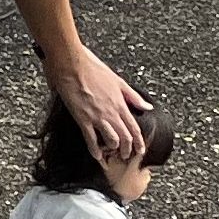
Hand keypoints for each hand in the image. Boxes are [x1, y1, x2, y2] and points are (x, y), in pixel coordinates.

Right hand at [53, 48, 149, 162]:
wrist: (71, 62)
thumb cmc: (90, 66)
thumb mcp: (117, 80)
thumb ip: (132, 96)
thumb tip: (147, 106)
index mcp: (120, 103)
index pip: (134, 128)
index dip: (139, 142)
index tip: (140, 150)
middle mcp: (111, 112)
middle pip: (125, 137)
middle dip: (127, 150)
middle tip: (126, 156)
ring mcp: (97, 116)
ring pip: (112, 140)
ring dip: (113, 150)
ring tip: (112, 156)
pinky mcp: (82, 117)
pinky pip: (91, 138)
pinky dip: (94, 150)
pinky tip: (96, 155)